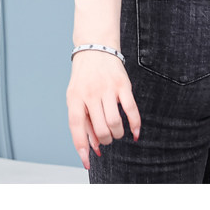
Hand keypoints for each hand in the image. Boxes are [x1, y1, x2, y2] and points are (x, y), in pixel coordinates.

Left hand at [66, 49, 140, 168]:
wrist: (95, 47)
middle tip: (107, 137)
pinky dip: (135, 125)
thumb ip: (83, 121)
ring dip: (118, 134)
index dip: (81, 146)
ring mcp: (107, 88)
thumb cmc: (84, 78)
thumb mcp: (76, 96)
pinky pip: (131, 110)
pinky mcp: (123, 85)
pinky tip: (135, 133)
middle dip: (105, 140)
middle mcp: (90, 93)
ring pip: (115, 123)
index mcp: (75, 97)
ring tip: (116, 131)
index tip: (87, 162)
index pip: (76, 125)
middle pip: (100, 129)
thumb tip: (93, 148)